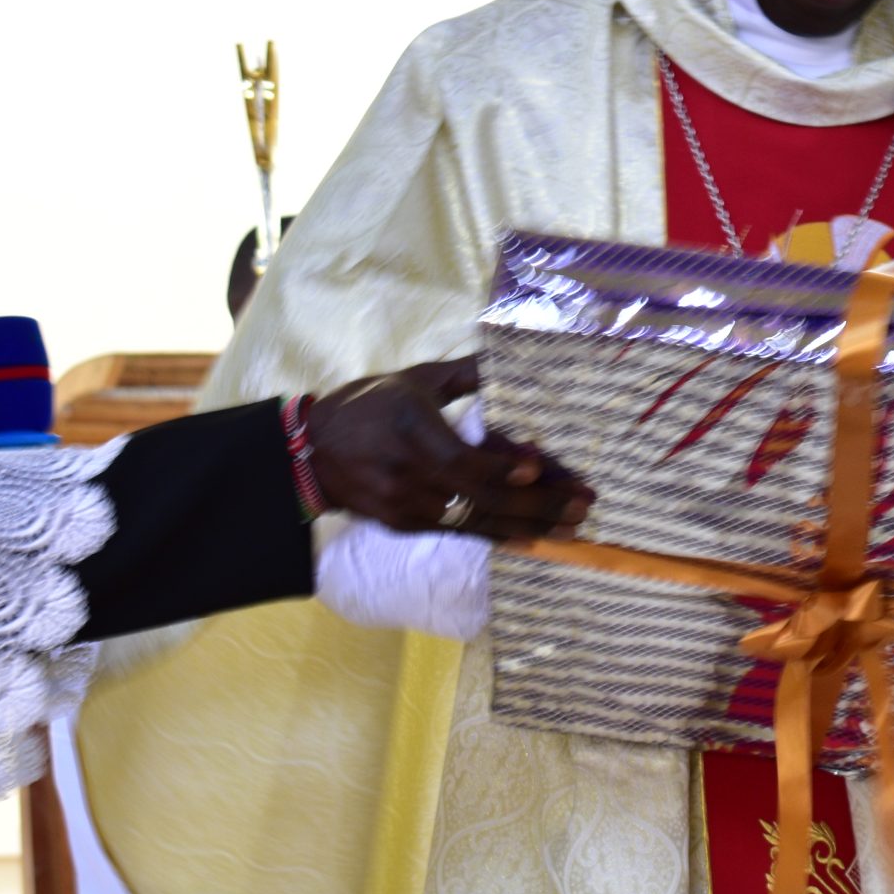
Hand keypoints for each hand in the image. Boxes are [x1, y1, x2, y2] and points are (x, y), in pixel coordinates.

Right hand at [307, 356, 592, 543]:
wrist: (310, 453)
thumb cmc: (371, 404)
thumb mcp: (416, 378)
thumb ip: (466, 373)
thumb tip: (511, 357)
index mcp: (410, 425)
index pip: (461, 457)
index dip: (502, 467)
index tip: (541, 467)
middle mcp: (407, 470)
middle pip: (478, 496)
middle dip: (537, 505)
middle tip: (583, 506)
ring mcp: (404, 504)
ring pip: (474, 521)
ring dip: (528, 527)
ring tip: (572, 529)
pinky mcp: (404, 525)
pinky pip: (459, 532)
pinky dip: (499, 535)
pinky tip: (533, 537)